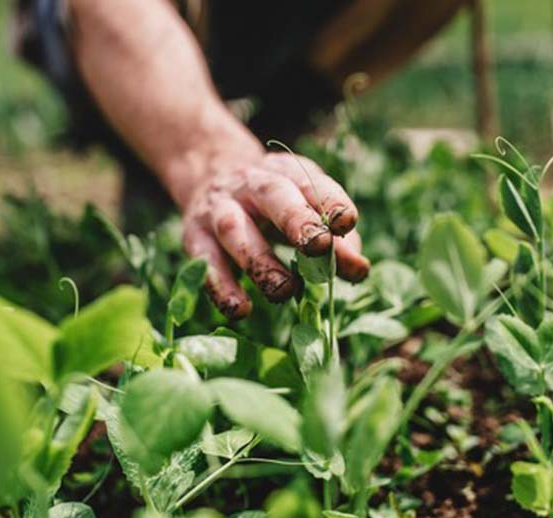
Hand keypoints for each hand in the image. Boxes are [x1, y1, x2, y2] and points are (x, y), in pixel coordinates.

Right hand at [180, 152, 368, 319]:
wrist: (210, 177)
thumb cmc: (274, 204)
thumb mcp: (306, 209)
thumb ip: (335, 240)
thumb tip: (358, 270)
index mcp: (287, 172)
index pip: (312, 183)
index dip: (330, 201)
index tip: (347, 222)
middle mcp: (251, 184)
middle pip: (273, 196)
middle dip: (296, 220)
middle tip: (318, 246)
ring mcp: (218, 208)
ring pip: (235, 230)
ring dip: (260, 261)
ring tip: (284, 291)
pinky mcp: (194, 236)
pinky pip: (205, 262)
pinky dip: (222, 287)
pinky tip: (240, 309)